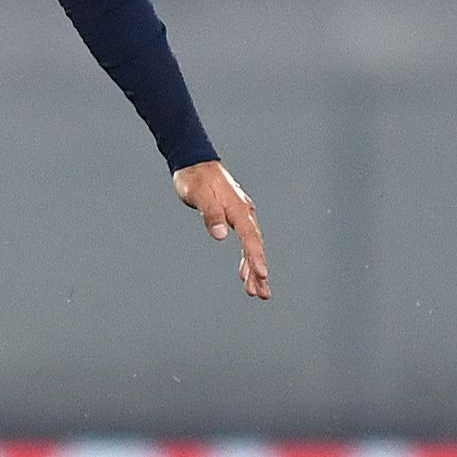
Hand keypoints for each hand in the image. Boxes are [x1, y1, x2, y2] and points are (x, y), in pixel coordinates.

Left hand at [172, 160, 270, 299]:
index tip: (262, 276)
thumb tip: (221, 235)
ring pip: (251, 246)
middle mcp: (243, 212)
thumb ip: (211, 215)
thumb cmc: (195, 178)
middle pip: (255, 246)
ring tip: (255, 290)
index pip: (251, 239)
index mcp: (238, 209)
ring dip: (253, 269)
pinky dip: (245, 258)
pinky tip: (243, 272)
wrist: (193, 162)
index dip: (256, 259)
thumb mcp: (199, 196)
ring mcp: (240, 214)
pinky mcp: (233, 216)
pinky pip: (245, 241)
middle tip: (262, 294)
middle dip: (259, 271)